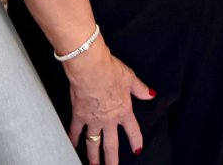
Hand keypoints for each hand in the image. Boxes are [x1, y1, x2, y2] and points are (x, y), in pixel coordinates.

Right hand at [65, 45, 151, 164]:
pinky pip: (75, 130)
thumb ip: (140, 89)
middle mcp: (109, 119)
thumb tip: (150, 94)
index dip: (136, 140)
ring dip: (93, 156)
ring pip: (93, 143)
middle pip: (111, 144)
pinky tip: (71, 146)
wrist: (91, 68)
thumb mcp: (130, 77)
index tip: (137, 149)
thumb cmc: (110, 70)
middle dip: (112, 159)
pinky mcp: (79, 115)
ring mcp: (93, 119)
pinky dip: (72, 139)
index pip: (133, 130)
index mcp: (123, 110)